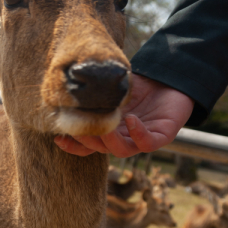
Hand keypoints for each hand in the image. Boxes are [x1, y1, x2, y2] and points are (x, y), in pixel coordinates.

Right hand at [54, 74, 193, 156]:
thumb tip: (66, 87)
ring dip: (109, 140)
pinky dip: (137, 133)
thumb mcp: (111, 86)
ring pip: (121, 150)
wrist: (168, 77)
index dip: (73, 145)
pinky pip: (147, 143)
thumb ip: (94, 93)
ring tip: (104, 125)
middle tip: (80, 124)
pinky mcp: (162, 136)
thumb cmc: (138, 83)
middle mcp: (123, 138)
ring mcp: (141, 139)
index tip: (58, 137)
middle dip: (88, 139)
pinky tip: (130, 119)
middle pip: (101, 148)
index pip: (88, 144)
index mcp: (109, 130)